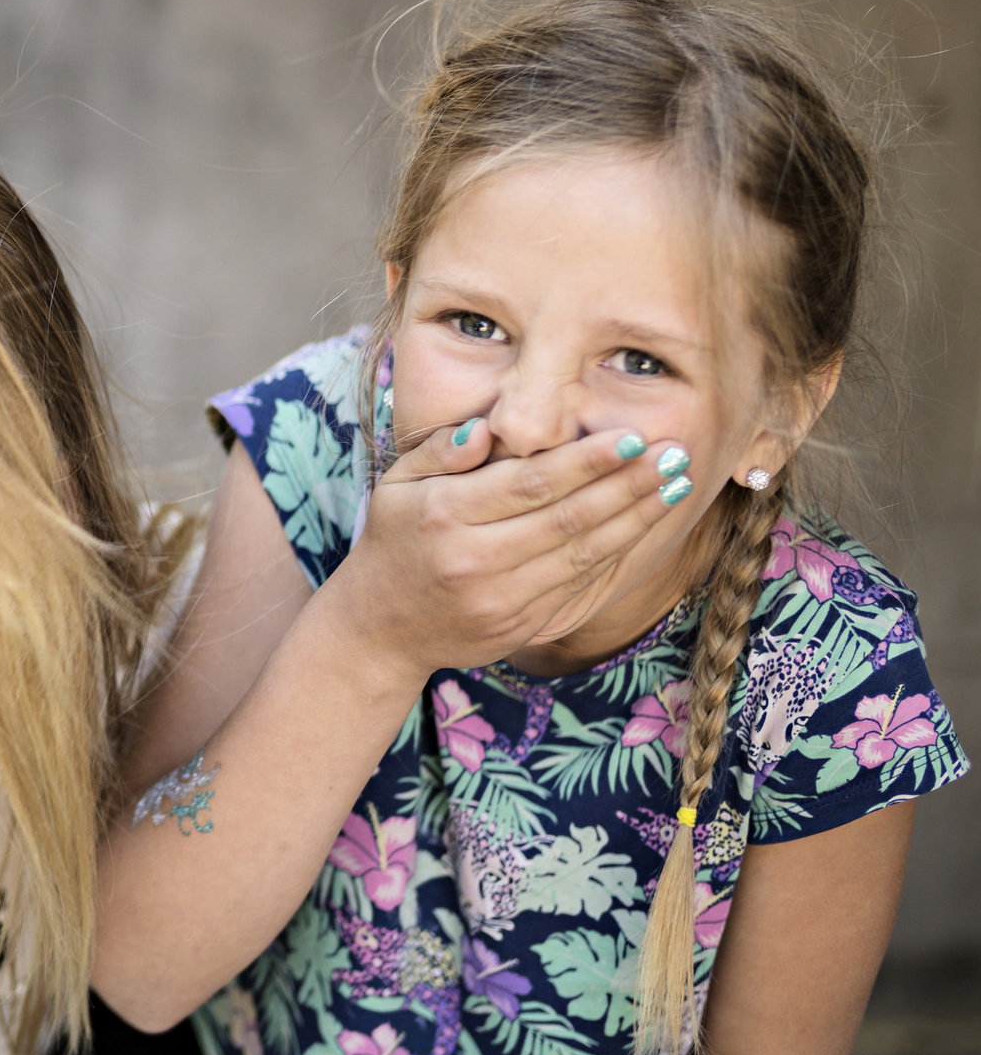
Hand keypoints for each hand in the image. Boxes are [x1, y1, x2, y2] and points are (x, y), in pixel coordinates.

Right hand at [335, 417, 683, 678]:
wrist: (379, 628)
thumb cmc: (394, 540)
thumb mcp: (397, 484)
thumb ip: (441, 450)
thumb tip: (491, 426)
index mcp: (444, 514)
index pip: (529, 483)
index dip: (586, 461)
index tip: (631, 437)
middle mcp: (473, 559)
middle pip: (567, 518)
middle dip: (627, 485)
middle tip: (675, 454)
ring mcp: (499, 599)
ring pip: (583, 555)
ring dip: (636, 520)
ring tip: (674, 487)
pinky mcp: (519, 627)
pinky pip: (579, 588)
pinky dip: (617, 557)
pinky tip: (643, 528)